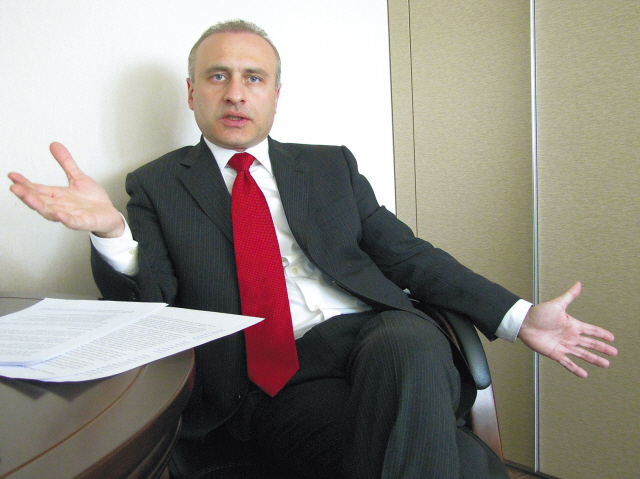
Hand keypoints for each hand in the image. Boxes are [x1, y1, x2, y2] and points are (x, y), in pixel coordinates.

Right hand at [8, 142, 123, 237]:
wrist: (109, 215)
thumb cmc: (92, 200)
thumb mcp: (78, 178)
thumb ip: (66, 163)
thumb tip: (54, 144)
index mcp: (57, 195)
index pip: (37, 189)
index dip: (24, 183)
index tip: (12, 175)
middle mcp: (60, 206)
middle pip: (40, 201)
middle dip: (26, 195)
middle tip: (14, 188)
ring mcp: (70, 215)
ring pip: (50, 212)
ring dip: (39, 206)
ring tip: (28, 197)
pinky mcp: (83, 222)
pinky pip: (72, 222)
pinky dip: (65, 219)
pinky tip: (58, 214)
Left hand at [518, 282, 617, 377]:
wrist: (524, 323)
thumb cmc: (538, 313)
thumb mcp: (557, 304)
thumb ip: (569, 296)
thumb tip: (578, 283)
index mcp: (572, 325)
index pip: (591, 330)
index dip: (601, 334)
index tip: (612, 338)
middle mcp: (569, 336)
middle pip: (590, 344)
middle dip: (602, 348)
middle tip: (614, 353)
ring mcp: (563, 345)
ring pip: (582, 354)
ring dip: (594, 360)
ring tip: (605, 365)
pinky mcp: (555, 353)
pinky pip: (567, 363)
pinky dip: (576, 369)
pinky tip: (584, 374)